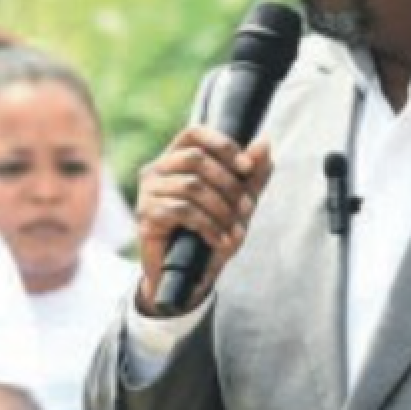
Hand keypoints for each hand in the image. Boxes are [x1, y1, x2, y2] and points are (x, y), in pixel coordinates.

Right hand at [135, 125, 273, 312]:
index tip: (247, 168)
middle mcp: (157, 169)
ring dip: (222, 210)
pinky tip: (220, 240)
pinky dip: (209, 227)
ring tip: (234, 231)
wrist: (188, 276)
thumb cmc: (211, 233)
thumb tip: (264, 142)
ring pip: (192, 186)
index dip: (223, 146)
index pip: (195, 133)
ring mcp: (148, 192)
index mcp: (176, 158)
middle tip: (246, 209)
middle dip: (229, 184)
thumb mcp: (239, 202)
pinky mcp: (146, 215)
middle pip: (196, 159)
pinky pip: (183, 211)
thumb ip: (253, 173)